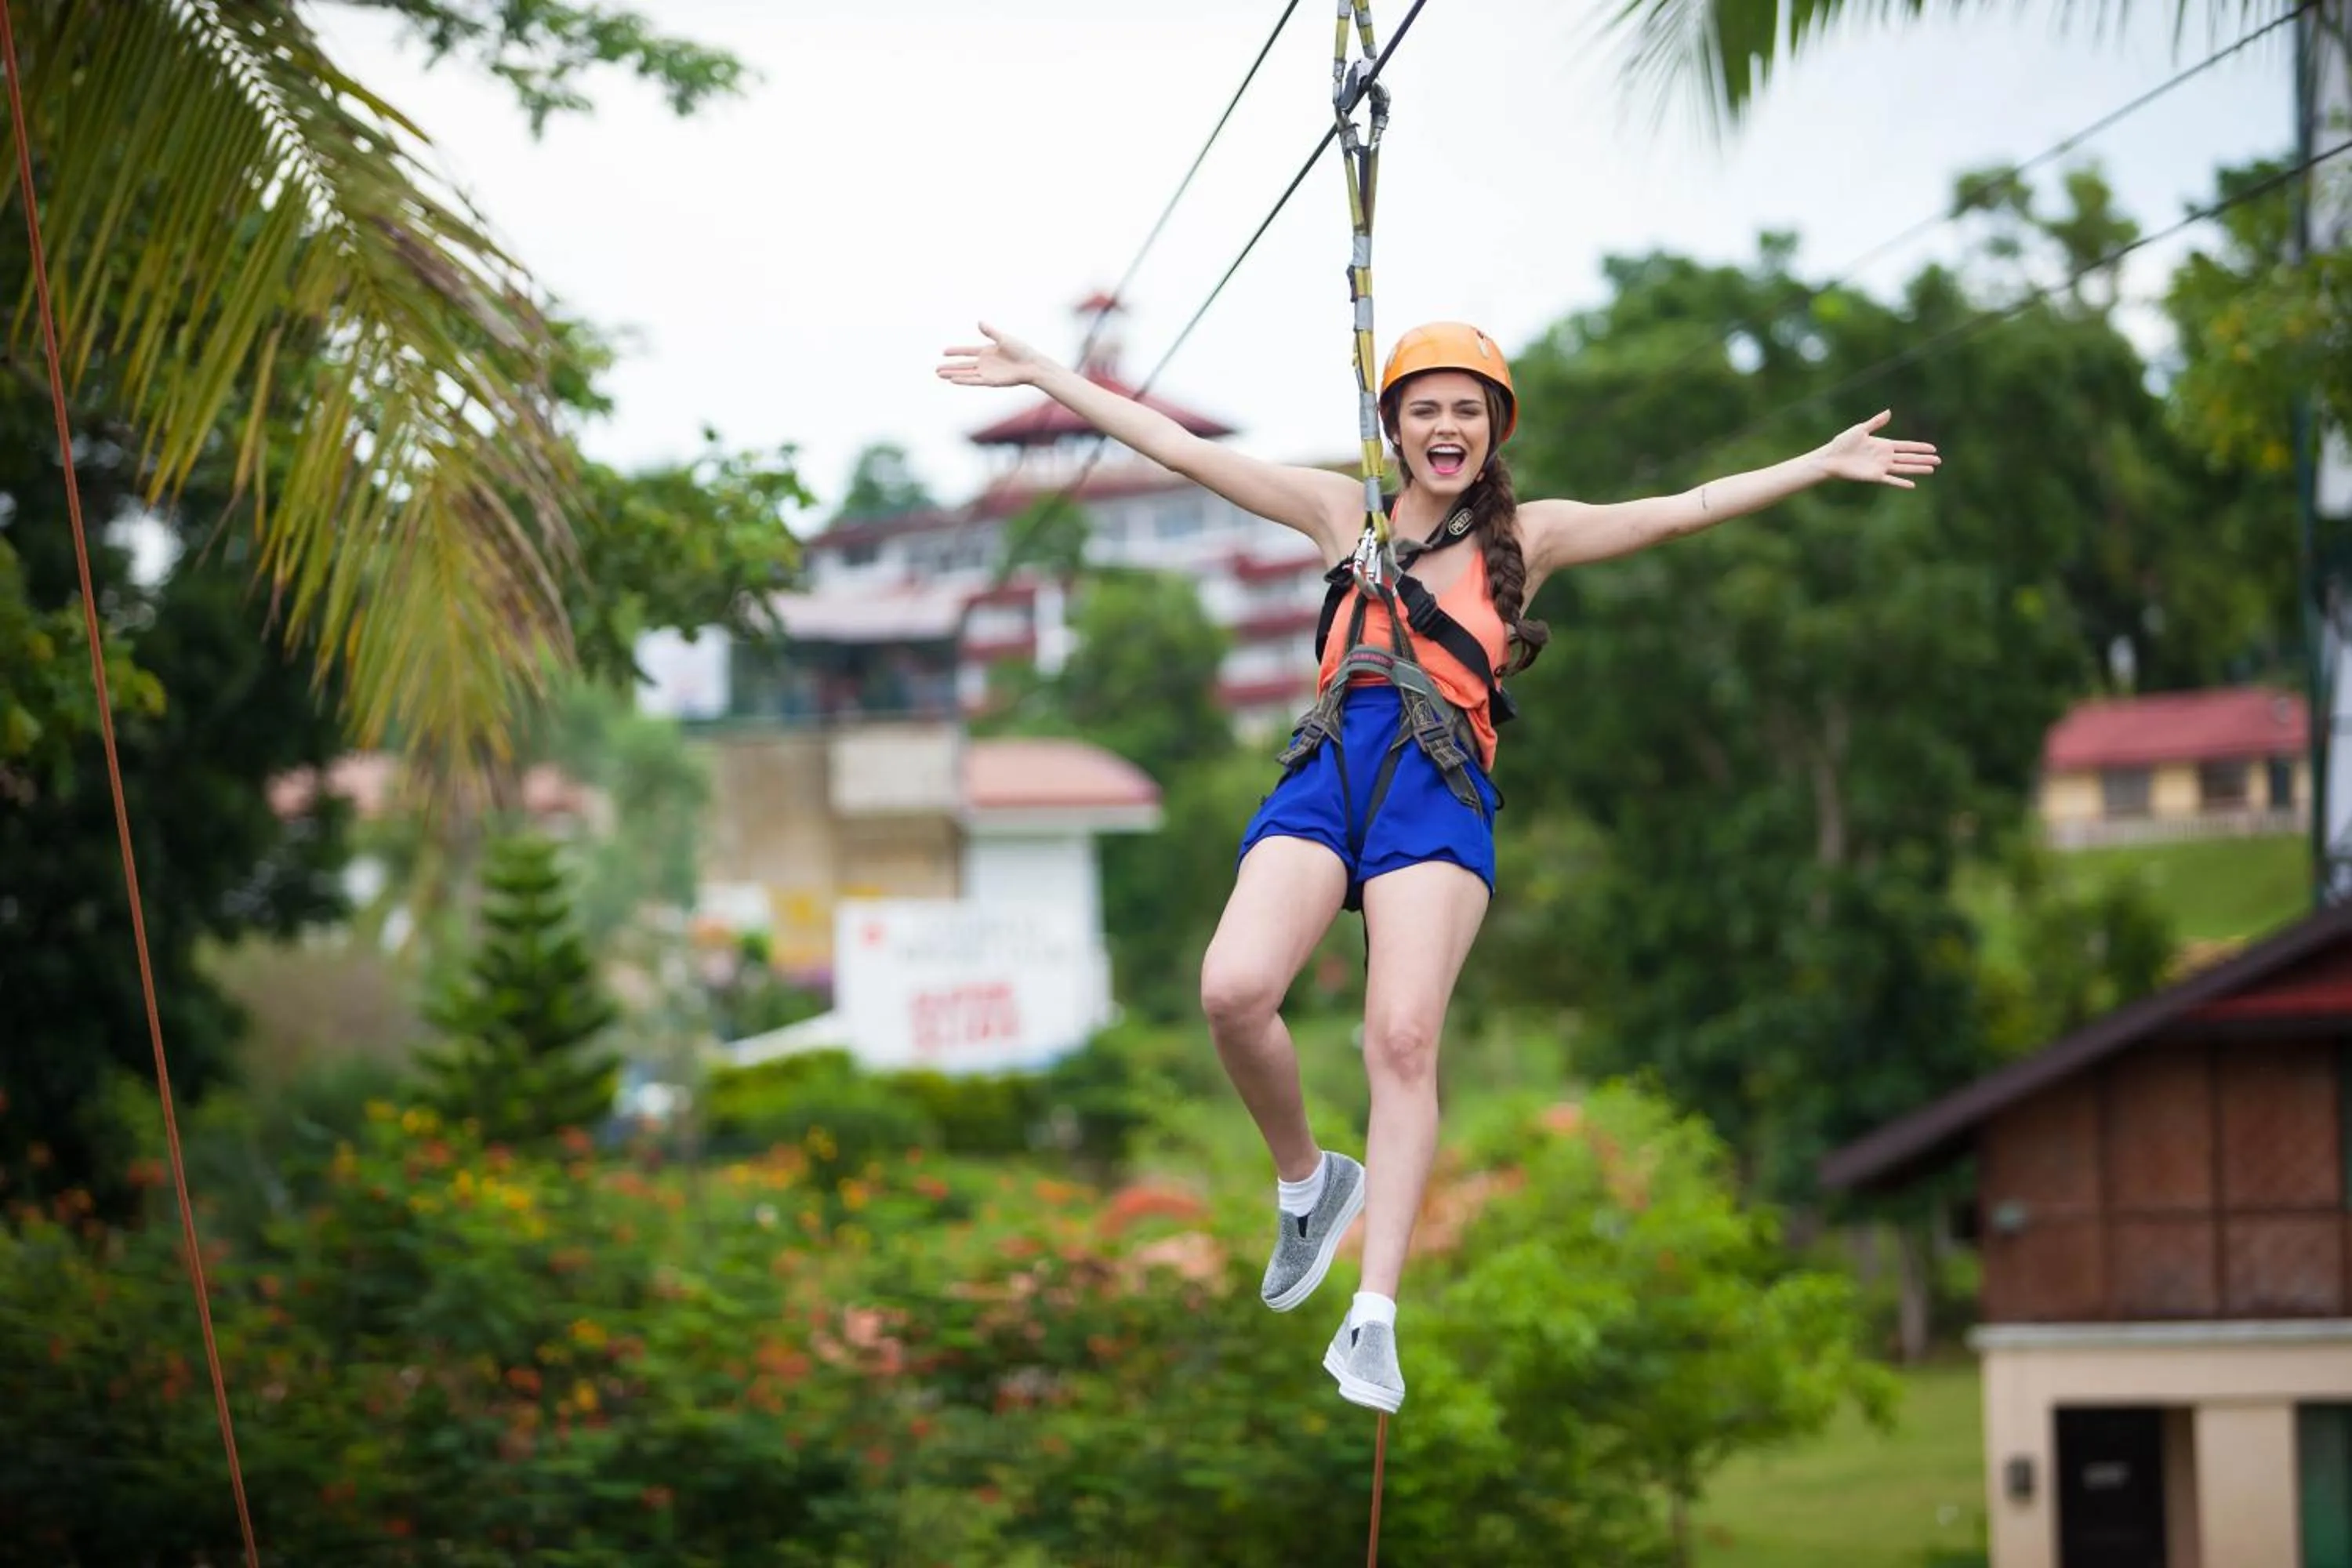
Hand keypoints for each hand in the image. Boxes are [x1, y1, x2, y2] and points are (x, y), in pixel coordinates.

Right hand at [936, 322, 1051, 389]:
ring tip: (940, 375)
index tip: (944, 352)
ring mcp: (987, 373)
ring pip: (966, 374)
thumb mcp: (1004, 338)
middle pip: (963, 365)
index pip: (967, 352)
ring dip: (953, 374)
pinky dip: (964, 380)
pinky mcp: (991, 381)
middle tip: (936, 369)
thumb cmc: (1021, 350)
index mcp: (987, 352)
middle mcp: (985, 363)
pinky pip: (974, 381)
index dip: (956, 352)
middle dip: (950, 367)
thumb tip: (979, 321)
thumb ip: (990, 332)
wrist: (1032, 365)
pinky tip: (953, 380)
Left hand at [1816, 410, 1940, 488]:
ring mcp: (1881, 467)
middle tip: (1939, 460)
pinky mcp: (1874, 476)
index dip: (1919, 447)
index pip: (1906, 446)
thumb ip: (1876, 422)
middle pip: (1909, 458)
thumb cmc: (1843, 442)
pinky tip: (1913, 485)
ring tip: (1932, 469)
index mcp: (1884, 444)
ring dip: (1917, 469)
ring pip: (1904, 468)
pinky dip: (1901, 483)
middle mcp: (1885, 456)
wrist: (1831, 457)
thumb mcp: (1861, 429)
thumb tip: (1889, 412)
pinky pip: (1891, 480)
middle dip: (1924, 459)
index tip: (1933, 448)